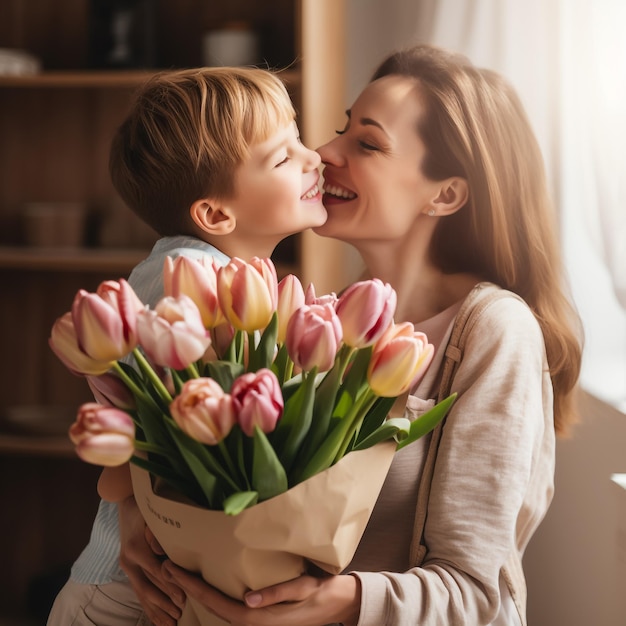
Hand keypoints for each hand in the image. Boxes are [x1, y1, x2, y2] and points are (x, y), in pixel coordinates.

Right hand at [118, 495, 185, 624]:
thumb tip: (164, 551)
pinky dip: (147, 605)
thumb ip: (157, 533)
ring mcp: (127, 565)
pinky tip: (155, 617)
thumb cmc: (144, 507)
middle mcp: (129, 560)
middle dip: (163, 603)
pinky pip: (138, 590)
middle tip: (178, 616)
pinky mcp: (129, 568)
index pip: (155, 572)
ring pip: (141, 593)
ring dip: (155, 609)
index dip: (169, 586)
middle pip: (147, 588)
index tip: (183, 598)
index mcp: (136, 548)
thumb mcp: (151, 515)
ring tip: (169, 623)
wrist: (126, 502)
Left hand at [162, 560, 360, 625]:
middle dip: (187, 588)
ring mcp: (256, 620)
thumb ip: (277, 593)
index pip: (217, 602)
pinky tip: (207, 585)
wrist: (339, 604)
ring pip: (218, 608)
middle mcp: (253, 621)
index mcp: (259, 617)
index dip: (192, 586)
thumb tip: (247, 599)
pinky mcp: (260, 615)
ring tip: (180, 574)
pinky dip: (213, 596)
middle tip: (166, 568)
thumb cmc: (322, 592)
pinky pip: (229, 607)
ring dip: (197, 592)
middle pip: (211, 607)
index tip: (172, 570)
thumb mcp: (304, 588)